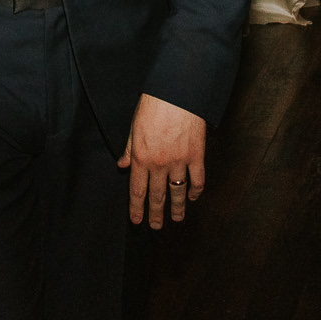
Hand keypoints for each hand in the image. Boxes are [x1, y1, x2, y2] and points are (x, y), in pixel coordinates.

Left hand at [119, 94, 205, 228]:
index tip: (137, 221)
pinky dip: (196, 191)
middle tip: (156, 226)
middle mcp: (159, 163)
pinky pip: (197, 179)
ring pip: (178, 192)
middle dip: (155, 214)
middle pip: (157, 195)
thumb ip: (129, 149)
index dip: (137, 208)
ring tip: (176, 219)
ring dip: (177, 208)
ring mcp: (179, 160)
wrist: (177, 93)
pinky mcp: (197, 155)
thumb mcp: (134, 127)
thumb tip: (122, 166)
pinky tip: (193, 197)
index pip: (137, 190)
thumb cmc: (153, 106)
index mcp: (141, 157)